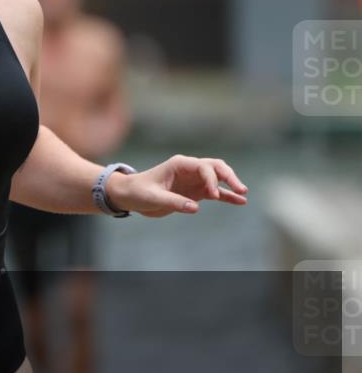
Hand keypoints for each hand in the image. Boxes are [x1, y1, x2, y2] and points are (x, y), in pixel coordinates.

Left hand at [105, 154, 247, 217]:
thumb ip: (174, 201)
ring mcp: (193, 180)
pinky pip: (215, 192)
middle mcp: (189, 169)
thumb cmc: (138, 192)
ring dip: (230, 184)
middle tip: (241, 189)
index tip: (211, 195)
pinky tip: (239, 201)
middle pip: (215, 167)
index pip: (203, 167)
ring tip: (243, 194)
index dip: (211, 179)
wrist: (130, 195)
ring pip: (218, 178)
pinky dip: (226, 196)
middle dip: (229, 176)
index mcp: (179, 164)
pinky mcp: (194, 192)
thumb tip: (195, 207)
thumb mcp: (153, 198)